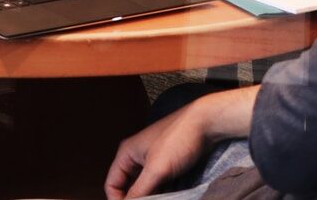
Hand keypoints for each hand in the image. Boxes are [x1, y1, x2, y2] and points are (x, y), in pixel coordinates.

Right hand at [104, 88, 254, 198]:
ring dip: (150, 197)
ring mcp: (152, 159)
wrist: (205, 124)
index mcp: (127, 153)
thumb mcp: (157, 170)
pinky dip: (162, 192)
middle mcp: (136, 156)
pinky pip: (158, 183)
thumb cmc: (178, 140)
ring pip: (144, 186)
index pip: (112, 183)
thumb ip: (140, 190)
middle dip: (135, 199)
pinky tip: (170, 197)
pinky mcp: (167, 163)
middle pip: (127, 185)